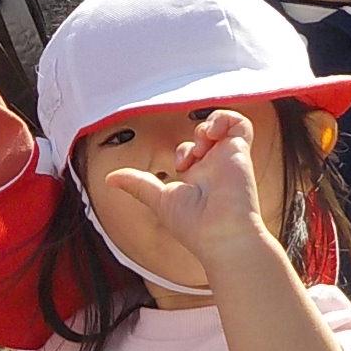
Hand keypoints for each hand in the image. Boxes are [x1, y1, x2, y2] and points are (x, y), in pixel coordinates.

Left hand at [105, 108, 271, 271]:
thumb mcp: (158, 199)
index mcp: (197, 179)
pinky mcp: (240, 152)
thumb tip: (109, 178)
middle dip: (194, 136)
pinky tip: (213, 131)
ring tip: (204, 139)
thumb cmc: (193, 224)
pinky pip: (240, 123)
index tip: (179, 164)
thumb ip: (137, 183)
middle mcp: (214, 168)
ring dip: (208, 125)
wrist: (220, 232)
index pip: (190, 153)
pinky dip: (225, 118)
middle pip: (205, 137)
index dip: (182, 151)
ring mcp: (228, 159)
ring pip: (222, 127)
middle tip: (192, 154)